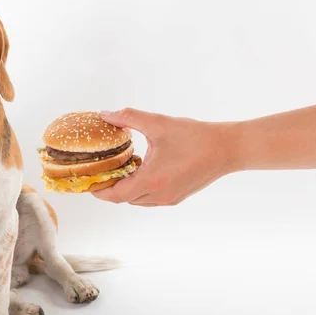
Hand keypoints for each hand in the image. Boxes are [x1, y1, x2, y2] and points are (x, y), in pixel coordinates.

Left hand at [92, 108, 235, 205]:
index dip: (98, 190)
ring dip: (126, 186)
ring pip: (137, 199)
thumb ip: (129, 117)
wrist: (228, 149)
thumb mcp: (158, 123)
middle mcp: (159, 195)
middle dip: (110, 186)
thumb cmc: (195, 137)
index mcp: (151, 181)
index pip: (114, 195)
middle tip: (101, 169)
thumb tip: (106, 114)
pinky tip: (141, 168)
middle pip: (124, 198)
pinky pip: (150, 197)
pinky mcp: (177, 196)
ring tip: (120, 166)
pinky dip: (140, 187)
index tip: (87, 181)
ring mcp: (169, 198)